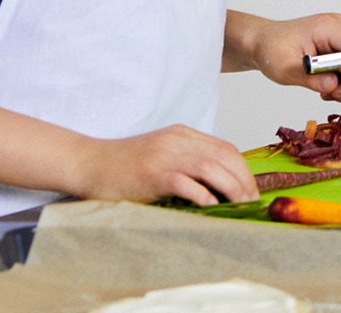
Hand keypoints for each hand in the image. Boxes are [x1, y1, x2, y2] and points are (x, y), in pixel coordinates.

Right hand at [69, 124, 255, 205]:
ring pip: (211, 167)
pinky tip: (211, 206)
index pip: (226, 148)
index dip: (244, 170)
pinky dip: (202, 194)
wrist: (89, 164)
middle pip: (224, 156)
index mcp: (181, 134)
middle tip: (250, 202)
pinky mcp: (151, 174)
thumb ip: (187, 163)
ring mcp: (164, 155)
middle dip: (243, 180)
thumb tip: (219, 187)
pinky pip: (185, 182)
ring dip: (230, 188)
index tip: (251, 191)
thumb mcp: (162, 155)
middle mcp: (176, 141)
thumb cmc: (124, 167)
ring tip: (238, 206)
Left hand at [245, 12, 340, 102]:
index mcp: (327, 27)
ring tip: (328, 93)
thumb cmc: (271, 49)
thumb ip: (309, 78)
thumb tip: (333, 85)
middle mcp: (339, 29)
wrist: (263, 44)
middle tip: (334, 95)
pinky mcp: (340, 48)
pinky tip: (328, 87)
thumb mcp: (284, 68)